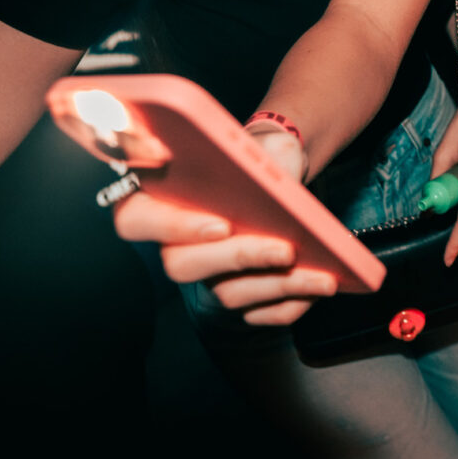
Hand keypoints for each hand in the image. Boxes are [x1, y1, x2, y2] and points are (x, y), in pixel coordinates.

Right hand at [111, 152, 339, 326]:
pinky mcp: (236, 295)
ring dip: (278, 286)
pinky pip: (257, 314)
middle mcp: (176, 243)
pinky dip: (290, 305)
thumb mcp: (258, 144)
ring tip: (321, 276)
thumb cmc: (260, 158)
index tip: (221, 225)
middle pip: (182, 265)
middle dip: (239, 259)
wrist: (283, 175)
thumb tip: (270, 167)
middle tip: (285, 250)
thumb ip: (252, 150)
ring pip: (227, 293)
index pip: (135, 220)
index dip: (172, 227)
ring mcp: (206, 274)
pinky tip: (318, 289)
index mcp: (161, 199)